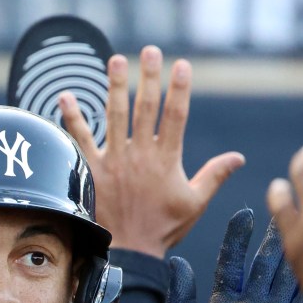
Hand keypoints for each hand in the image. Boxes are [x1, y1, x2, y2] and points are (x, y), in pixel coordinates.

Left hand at [60, 47, 243, 257]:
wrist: (128, 252)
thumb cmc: (162, 228)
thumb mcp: (194, 202)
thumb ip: (214, 175)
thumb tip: (239, 158)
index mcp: (166, 159)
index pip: (175, 115)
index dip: (179, 89)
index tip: (182, 65)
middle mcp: (139, 154)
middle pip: (145, 107)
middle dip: (148, 77)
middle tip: (149, 50)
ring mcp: (113, 161)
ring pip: (114, 116)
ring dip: (114, 87)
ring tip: (115, 61)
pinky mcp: (91, 171)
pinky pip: (78, 140)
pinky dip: (71, 118)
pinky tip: (64, 97)